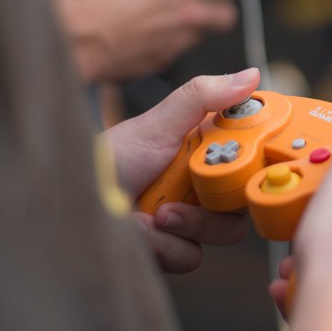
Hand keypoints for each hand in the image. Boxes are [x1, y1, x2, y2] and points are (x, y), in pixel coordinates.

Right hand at [54, 0, 253, 82]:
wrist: (68, 43)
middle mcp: (186, 16)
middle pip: (227, 17)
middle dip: (223, 5)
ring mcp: (174, 43)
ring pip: (201, 34)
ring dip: (197, 23)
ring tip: (176, 11)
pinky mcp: (158, 63)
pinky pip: (174, 50)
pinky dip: (170, 40)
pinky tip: (149, 29)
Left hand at [101, 69, 258, 272]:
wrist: (74, 205)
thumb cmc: (111, 159)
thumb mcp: (159, 124)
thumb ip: (203, 97)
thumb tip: (250, 75)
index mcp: (206, 152)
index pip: (252, 157)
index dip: (257, 162)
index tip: (250, 162)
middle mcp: (203, 186)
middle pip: (244, 199)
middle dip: (217, 199)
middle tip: (191, 189)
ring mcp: (190, 220)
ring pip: (224, 231)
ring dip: (189, 223)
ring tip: (157, 214)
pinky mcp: (174, 250)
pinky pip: (193, 255)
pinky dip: (167, 245)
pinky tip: (143, 230)